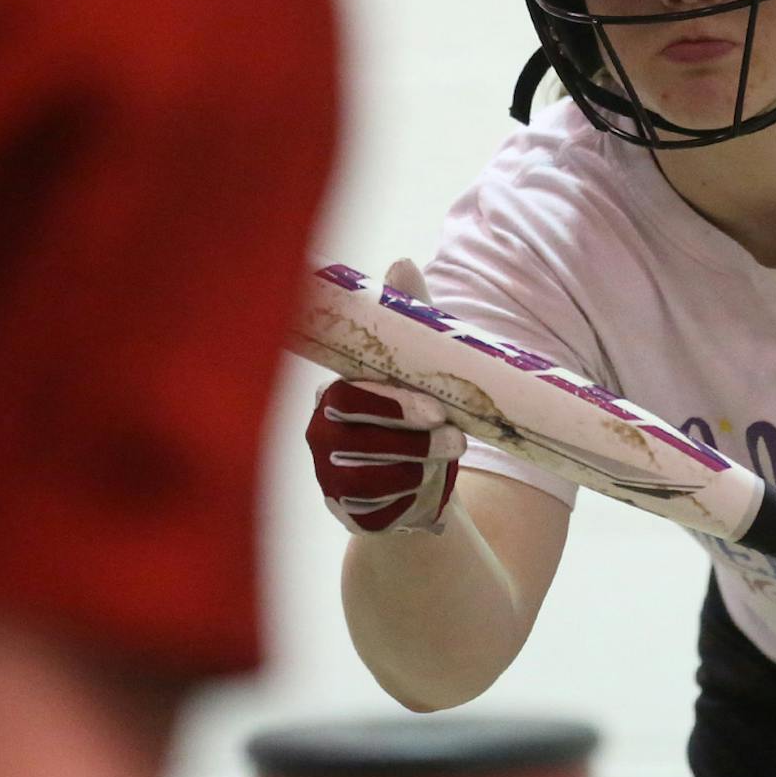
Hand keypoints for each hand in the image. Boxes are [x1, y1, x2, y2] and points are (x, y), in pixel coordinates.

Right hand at [304, 260, 466, 535]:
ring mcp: (329, 476)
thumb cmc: (417, 417)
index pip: (345, 394)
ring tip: (453, 452)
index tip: (433, 407)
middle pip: (354, 436)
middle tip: (454, 435)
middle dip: (410, 436)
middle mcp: (321, 435)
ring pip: (368, 475)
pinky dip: (408, 497)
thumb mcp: (420, 369)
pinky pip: (373, 510)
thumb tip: (401, 264)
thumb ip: (411, 324)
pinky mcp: (346, 512)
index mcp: (334, 394)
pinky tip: (427, 487)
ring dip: (418, 465)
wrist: (419, 487)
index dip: (388, 401)